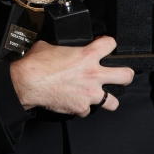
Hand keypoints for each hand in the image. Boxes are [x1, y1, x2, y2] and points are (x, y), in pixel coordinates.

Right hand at [10, 36, 133, 116]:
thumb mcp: (52, 46)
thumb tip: (62, 48)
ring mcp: (89, 93)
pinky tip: (75, 102)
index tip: (105, 46)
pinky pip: (87, 110)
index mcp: (87, 55)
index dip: (108, 44)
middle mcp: (93, 74)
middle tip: (120, 75)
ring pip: (114, 102)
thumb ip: (64, 47)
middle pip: (125, 75)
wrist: (27, 82)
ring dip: (108, 98)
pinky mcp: (81, 108)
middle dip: (125, 74)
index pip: (111, 44)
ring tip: (100, 95)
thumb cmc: (37, 63)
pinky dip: (82, 107)